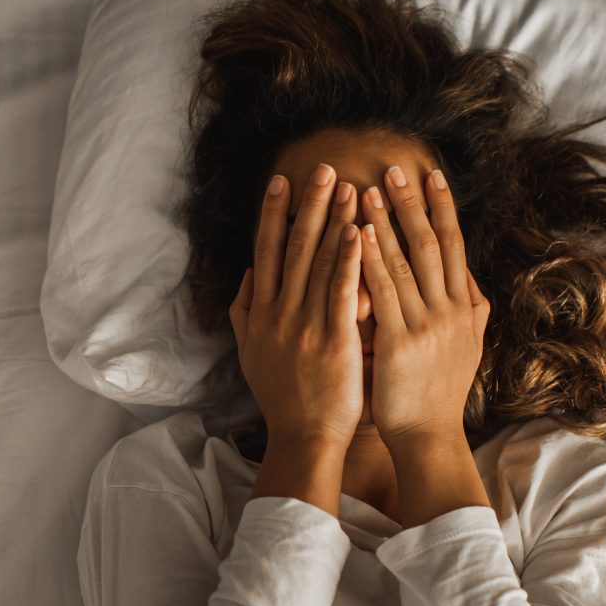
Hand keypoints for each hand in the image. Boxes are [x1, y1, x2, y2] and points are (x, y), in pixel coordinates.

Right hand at [231, 164, 364, 446]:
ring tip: (349, 187)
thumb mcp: (251, 354)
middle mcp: (280, 314)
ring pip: (319, 263)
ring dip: (333, 221)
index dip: (272, 214)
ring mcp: (306, 326)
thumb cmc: (283, 399)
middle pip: (292, 248)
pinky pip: (342, 293)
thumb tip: (247, 277)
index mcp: (262, 314)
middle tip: (323, 168)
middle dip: (308, 205)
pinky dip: (349, 260)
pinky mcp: (334, 341)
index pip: (266, 252)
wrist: (303, 438)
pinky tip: (359, 232)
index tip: (282, 181)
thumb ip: (245, 313)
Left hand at [357, 167, 490, 447]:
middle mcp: (451, 310)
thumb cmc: (439, 394)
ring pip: (407, 262)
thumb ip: (470, 312)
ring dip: (387, 223)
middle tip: (395, 168)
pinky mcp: (401, 343)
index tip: (432, 175)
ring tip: (367, 190)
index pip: (455, 246)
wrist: (429, 436)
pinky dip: (372, 260)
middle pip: (433, 243)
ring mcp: (428, 325)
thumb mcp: (467, 347)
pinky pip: (384, 293)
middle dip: (413, 204)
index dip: (443, 208)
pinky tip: (358, 235)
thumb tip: (472, 283)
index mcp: (464, 307)